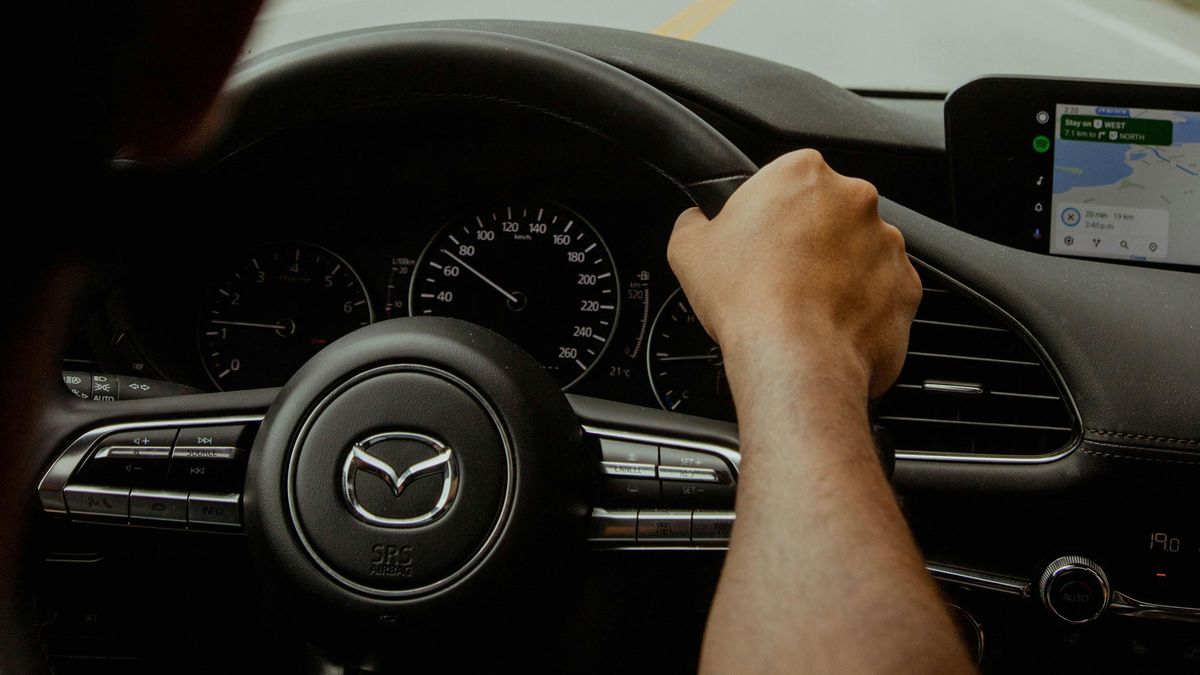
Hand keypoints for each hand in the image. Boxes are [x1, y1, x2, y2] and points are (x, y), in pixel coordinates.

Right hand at [667, 149, 920, 398]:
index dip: (768, 211)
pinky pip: (882, 291)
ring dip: (837, 271)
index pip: (786, 179)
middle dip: (808, 238)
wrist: (794, 358)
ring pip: (859, 251)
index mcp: (802, 173)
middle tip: (778, 275)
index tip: (758, 239)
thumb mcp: (687, 249)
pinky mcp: (907, 287)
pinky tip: (828, 325)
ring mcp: (888, 243)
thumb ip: (693, 221)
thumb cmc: (746, 299)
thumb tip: (695, 221)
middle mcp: (854, 198)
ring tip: (803, 305)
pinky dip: (861, 306)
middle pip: (828, 212)